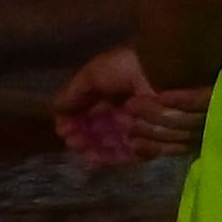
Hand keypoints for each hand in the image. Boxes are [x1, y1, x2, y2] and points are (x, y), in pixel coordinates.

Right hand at [53, 47, 207, 163]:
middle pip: (107, 135)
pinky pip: (140, 152)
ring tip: (83, 144)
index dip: (79, 127)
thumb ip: (74, 93)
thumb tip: (56, 111)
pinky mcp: (164, 138)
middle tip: (72, 142)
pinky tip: (100, 152)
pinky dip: (120, 153)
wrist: (165, 69)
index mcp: (119, 96)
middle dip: (86, 140)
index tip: (64, 132)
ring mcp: (149, 127)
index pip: (96, 118)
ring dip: (100, 145)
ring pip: (121, 145)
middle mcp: (134, 113)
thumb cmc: (128, 67)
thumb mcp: (93, 75)